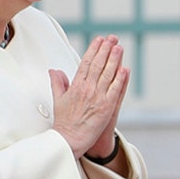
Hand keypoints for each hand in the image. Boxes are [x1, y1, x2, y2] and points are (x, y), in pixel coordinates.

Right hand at [50, 35, 128, 157]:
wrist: (69, 139)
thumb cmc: (64, 122)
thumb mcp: (58, 99)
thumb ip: (58, 83)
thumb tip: (55, 70)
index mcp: (75, 86)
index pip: (85, 63)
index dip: (93, 50)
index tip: (99, 40)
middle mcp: (86, 89)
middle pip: (98, 65)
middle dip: (105, 50)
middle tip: (112, 38)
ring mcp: (97, 98)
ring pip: (107, 74)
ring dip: (114, 60)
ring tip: (119, 47)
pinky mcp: (106, 108)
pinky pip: (115, 91)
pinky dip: (120, 79)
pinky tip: (125, 69)